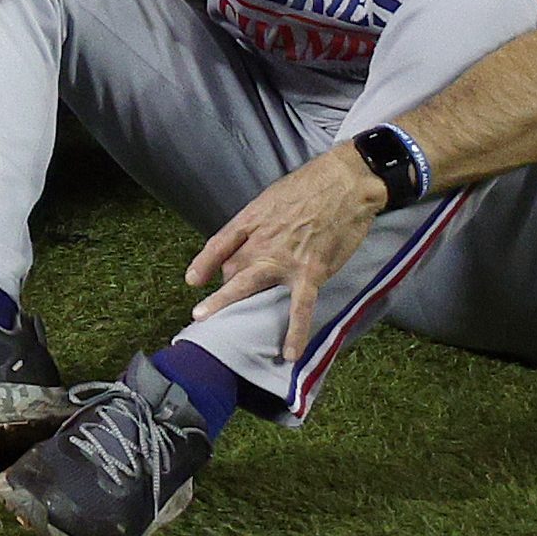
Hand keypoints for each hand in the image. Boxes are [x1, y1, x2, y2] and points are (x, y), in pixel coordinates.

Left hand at [190, 145, 392, 369]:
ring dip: (228, 304)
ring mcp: (283, 259)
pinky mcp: (310, 272)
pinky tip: (289, 352)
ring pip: (249, 286)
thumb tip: (254, 241)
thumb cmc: (311, 185)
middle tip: (202, 312)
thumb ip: (261, 221)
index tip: (192, 280)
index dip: (205, 263)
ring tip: (211, 324)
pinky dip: (295, 332)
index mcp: (252, 219)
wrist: (344, 183)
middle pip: (232, 270)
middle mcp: (261, 241)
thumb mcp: (274, 197)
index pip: (220, 243)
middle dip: (217, 291)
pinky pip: (300, 307)